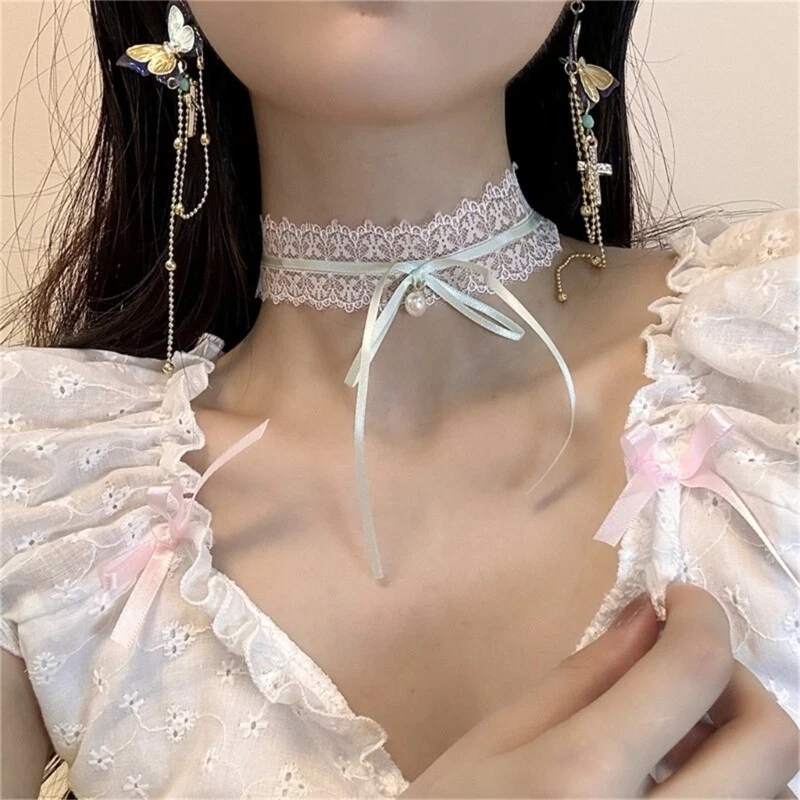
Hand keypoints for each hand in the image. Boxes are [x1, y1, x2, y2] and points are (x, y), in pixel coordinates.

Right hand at [401, 583, 798, 797]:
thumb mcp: (496, 740)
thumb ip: (582, 676)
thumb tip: (648, 616)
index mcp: (585, 776)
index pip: (690, 672)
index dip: (702, 617)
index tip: (682, 600)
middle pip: (770, 743)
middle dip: (739, 683)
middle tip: (683, 669)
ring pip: (773, 796)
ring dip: (737, 747)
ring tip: (672, 739)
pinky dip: (726, 790)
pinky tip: (670, 784)